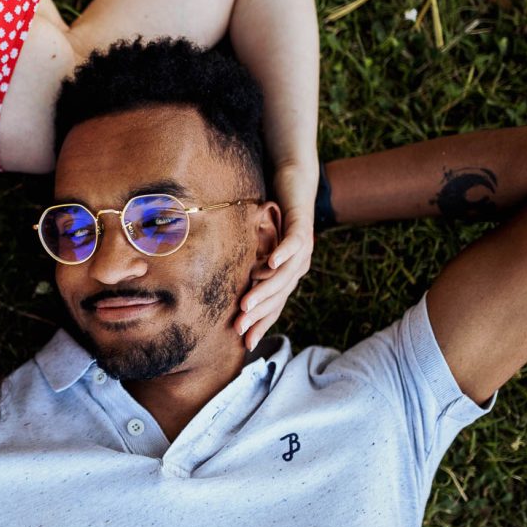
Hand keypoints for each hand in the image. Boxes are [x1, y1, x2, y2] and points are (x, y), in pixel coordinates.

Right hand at [237, 164, 315, 349]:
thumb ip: (248, 265)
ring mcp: (302, 249)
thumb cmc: (272, 216)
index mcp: (287, 274)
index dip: (261, 324)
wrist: (295, 183)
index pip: (275, 305)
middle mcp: (298, 266)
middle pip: (278, 296)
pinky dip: (283, 253)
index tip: (245, 342)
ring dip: (265, 291)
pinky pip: (294, 243)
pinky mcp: (303, 227)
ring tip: (246, 304)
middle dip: (258, 315)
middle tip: (238, 328)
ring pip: (284, 276)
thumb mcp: (257, 245)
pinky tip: (270, 263)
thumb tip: (224, 284)